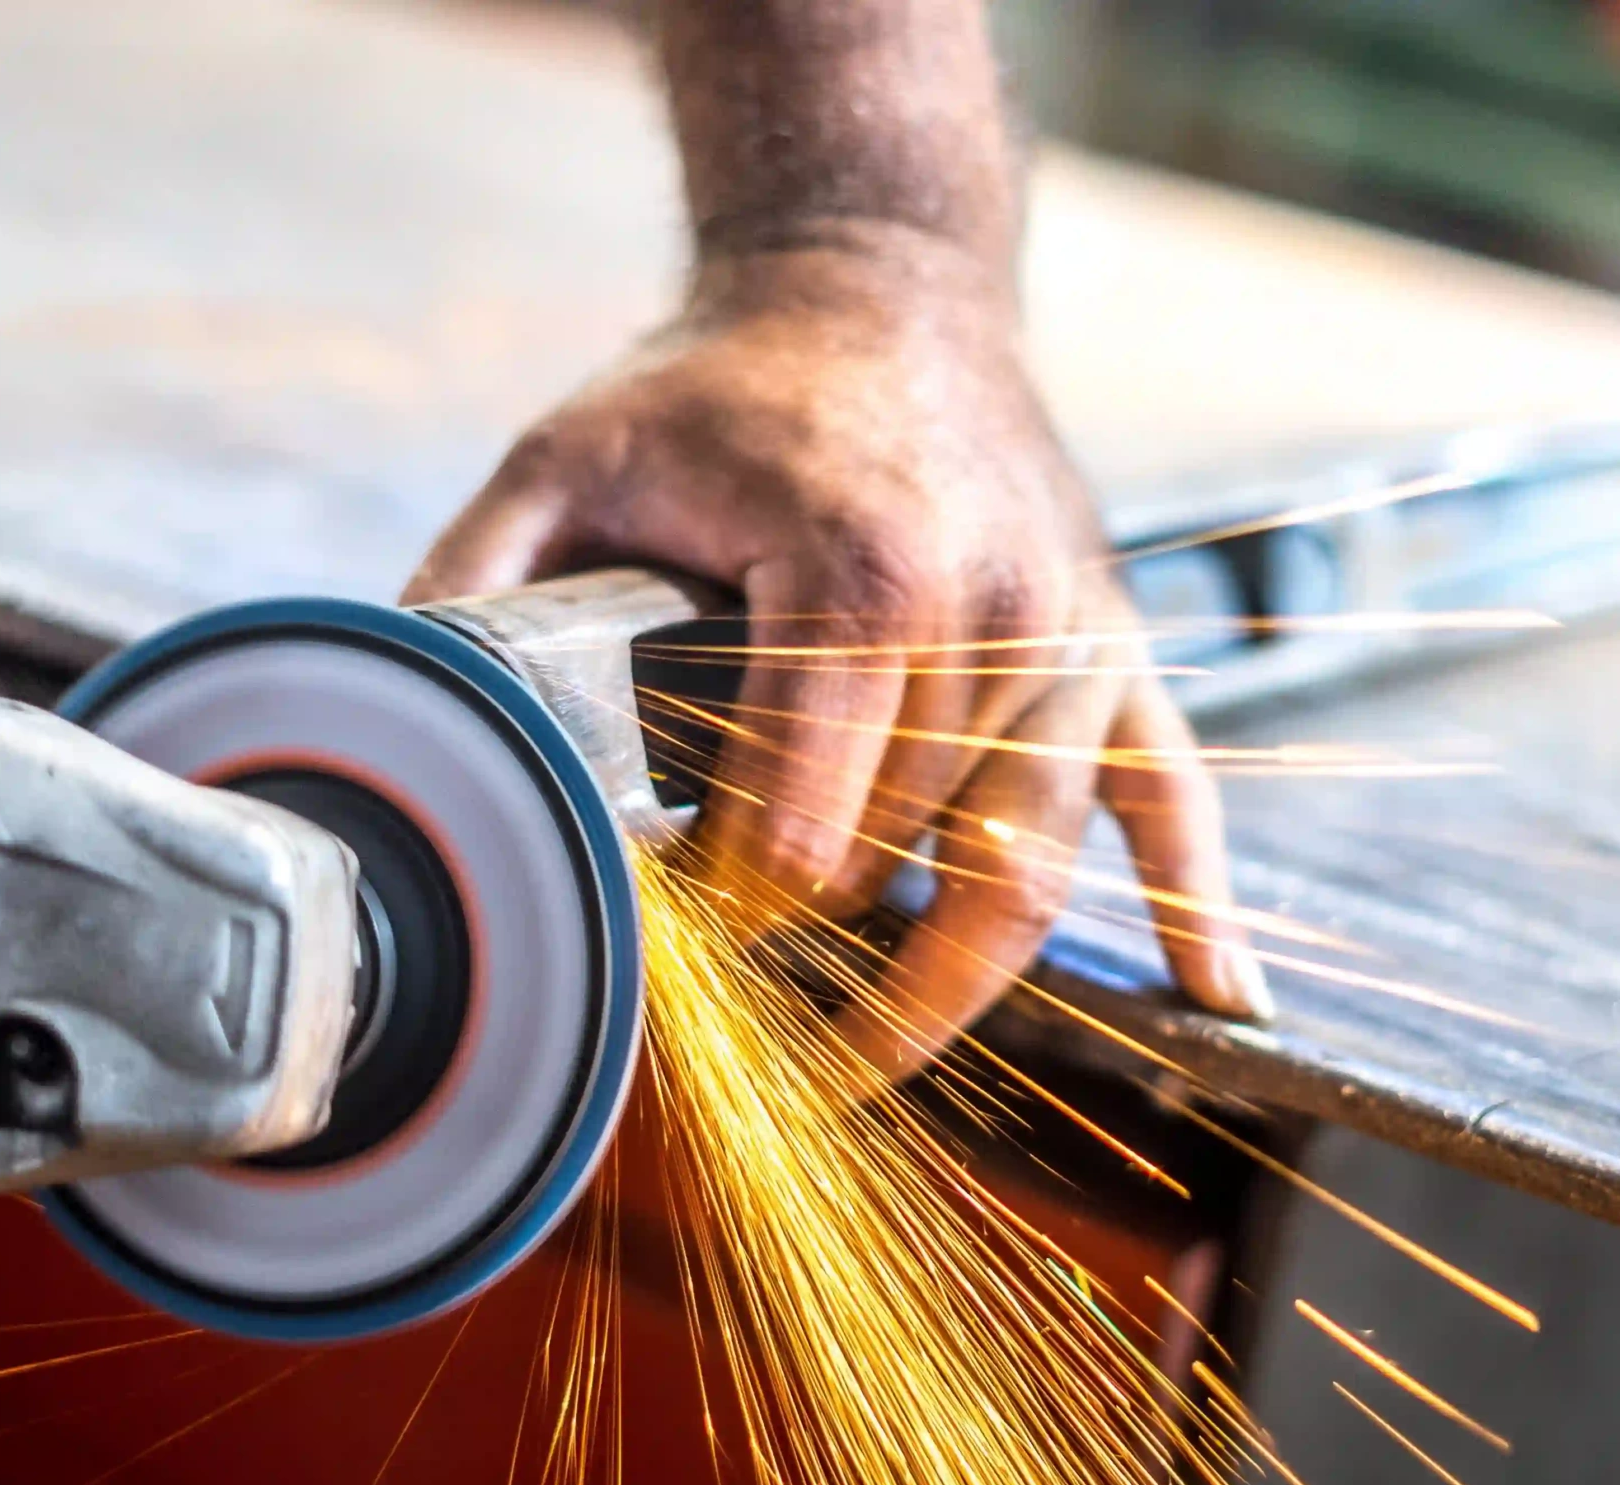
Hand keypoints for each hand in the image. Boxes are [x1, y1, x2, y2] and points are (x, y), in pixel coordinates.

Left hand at [407, 232, 1268, 1077]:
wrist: (881, 282)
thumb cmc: (726, 384)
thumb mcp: (571, 458)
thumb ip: (479, 593)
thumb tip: (401, 728)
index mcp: (862, 568)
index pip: (803, 823)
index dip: (724, 913)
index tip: (660, 941)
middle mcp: (997, 609)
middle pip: (903, 858)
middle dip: (805, 946)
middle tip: (716, 1000)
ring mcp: (1075, 640)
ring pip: (1031, 868)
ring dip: (948, 988)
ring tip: (850, 1068)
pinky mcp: (1119, 655)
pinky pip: (1177, 798)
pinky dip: (1198, 906)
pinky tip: (1217, 999)